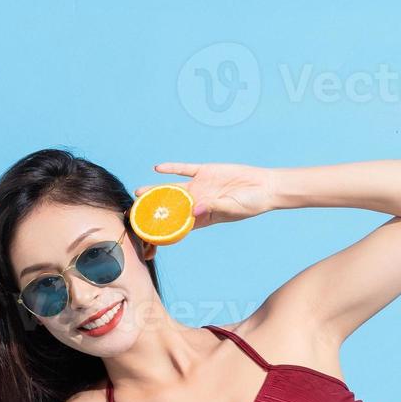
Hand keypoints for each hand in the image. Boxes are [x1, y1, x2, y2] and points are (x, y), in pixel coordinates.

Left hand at [148, 162, 279, 228]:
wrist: (264, 186)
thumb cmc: (251, 203)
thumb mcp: (233, 208)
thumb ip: (214, 207)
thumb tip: (195, 209)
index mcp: (204, 217)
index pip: (179, 225)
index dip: (164, 229)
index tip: (149, 233)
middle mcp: (198, 202)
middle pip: (171, 207)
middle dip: (154, 210)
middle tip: (136, 212)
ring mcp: (200, 186)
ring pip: (173, 188)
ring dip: (156, 190)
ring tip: (139, 192)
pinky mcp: (205, 171)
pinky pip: (185, 169)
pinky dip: (172, 168)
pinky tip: (158, 168)